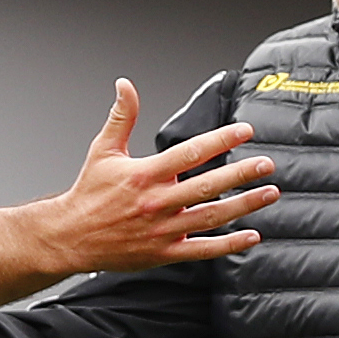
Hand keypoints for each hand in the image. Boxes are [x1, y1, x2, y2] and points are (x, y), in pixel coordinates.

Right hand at [37, 79, 278, 271]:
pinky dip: (229, 244)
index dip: (220, 140)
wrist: (69, 237)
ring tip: (269, 193)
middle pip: (207, 185)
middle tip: (266, 164)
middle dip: (241, 173)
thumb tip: (125, 85)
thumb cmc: (88, 194)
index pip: (189, 152)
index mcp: (144, 174)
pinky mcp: (164, 253)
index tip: (244, 131)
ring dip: (244, 205)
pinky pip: (203, 250)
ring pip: (211, 216)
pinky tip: (252, 235)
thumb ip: (122, 117)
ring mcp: (162, 229)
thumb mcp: (103, 150)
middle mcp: (156, 202)